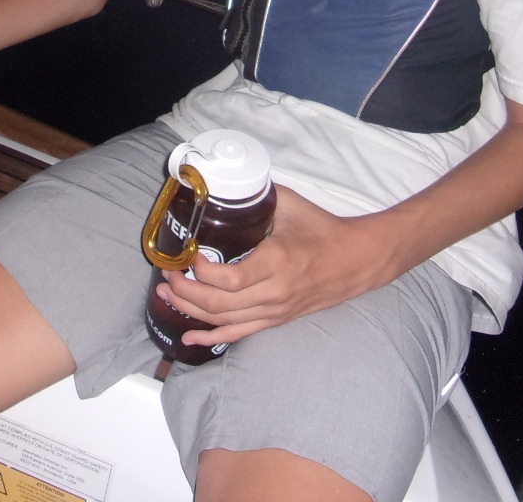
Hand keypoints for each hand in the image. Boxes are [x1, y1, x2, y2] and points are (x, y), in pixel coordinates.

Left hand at [155, 186, 387, 351]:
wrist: (356, 260)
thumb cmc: (322, 229)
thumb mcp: (290, 204)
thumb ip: (257, 195)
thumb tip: (222, 183)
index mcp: (277, 261)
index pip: (230, 279)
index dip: (201, 272)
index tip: (188, 254)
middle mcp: (274, 292)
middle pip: (219, 304)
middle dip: (185, 291)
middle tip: (166, 274)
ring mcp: (275, 311)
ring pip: (223, 321)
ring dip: (189, 310)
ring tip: (166, 295)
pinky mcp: (275, 320)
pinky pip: (238, 334)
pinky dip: (210, 338)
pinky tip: (188, 338)